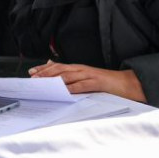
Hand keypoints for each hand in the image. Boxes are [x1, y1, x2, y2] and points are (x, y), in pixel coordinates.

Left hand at [29, 62, 146, 101]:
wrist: (127, 83)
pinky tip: (65, 91)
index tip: (31, 73)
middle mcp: (82, 69)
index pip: (57, 66)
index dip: (43, 68)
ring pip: (70, 76)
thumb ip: (72, 77)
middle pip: (60, 69)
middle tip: (33, 78)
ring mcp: (90, 75)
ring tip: (44, 84)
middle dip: (45, 73)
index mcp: (78, 68)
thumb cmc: (104, 83)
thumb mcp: (86, 78)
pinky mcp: (98, 83)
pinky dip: (74, 87)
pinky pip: (84, 85)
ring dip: (55, 80)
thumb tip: (56, 76)